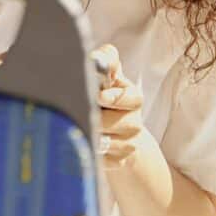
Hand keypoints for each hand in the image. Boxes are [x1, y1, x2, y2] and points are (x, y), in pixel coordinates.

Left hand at [91, 44, 143, 169]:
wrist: (112, 129)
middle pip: (117, 123)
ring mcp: (129, 143)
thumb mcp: (106, 76)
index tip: (100, 97)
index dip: (114, 97)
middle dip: (97, 119)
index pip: (129, 98)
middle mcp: (135, 121)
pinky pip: (105, 161)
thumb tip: (103, 54)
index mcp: (132, 97)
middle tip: (82, 113)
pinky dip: (93, 154)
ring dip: (92, 136)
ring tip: (80, 127)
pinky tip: (85, 144)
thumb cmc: (104, 95)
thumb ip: (106, 61)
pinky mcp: (120, 161)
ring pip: (108, 143)